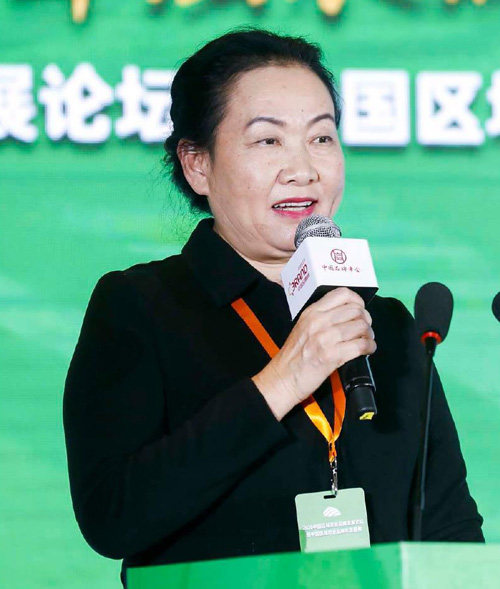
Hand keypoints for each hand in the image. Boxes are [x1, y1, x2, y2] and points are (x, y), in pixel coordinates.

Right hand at [252, 287, 375, 419]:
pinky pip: (361, 345)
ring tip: (366, 340)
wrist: (282, 379)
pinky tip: (367, 350)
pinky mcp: (332, 355)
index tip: (360, 309)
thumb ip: (322, 318)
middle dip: (366, 320)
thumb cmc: (293, 357)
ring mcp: (325, 338)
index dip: (357, 300)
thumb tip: (348, 315)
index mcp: (311, 312)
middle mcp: (318, 321)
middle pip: (356, 310)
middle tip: (364, 329)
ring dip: (369, 334)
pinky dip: (369, 347)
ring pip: (361, 326)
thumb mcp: (303, 327)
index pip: (342, 294)